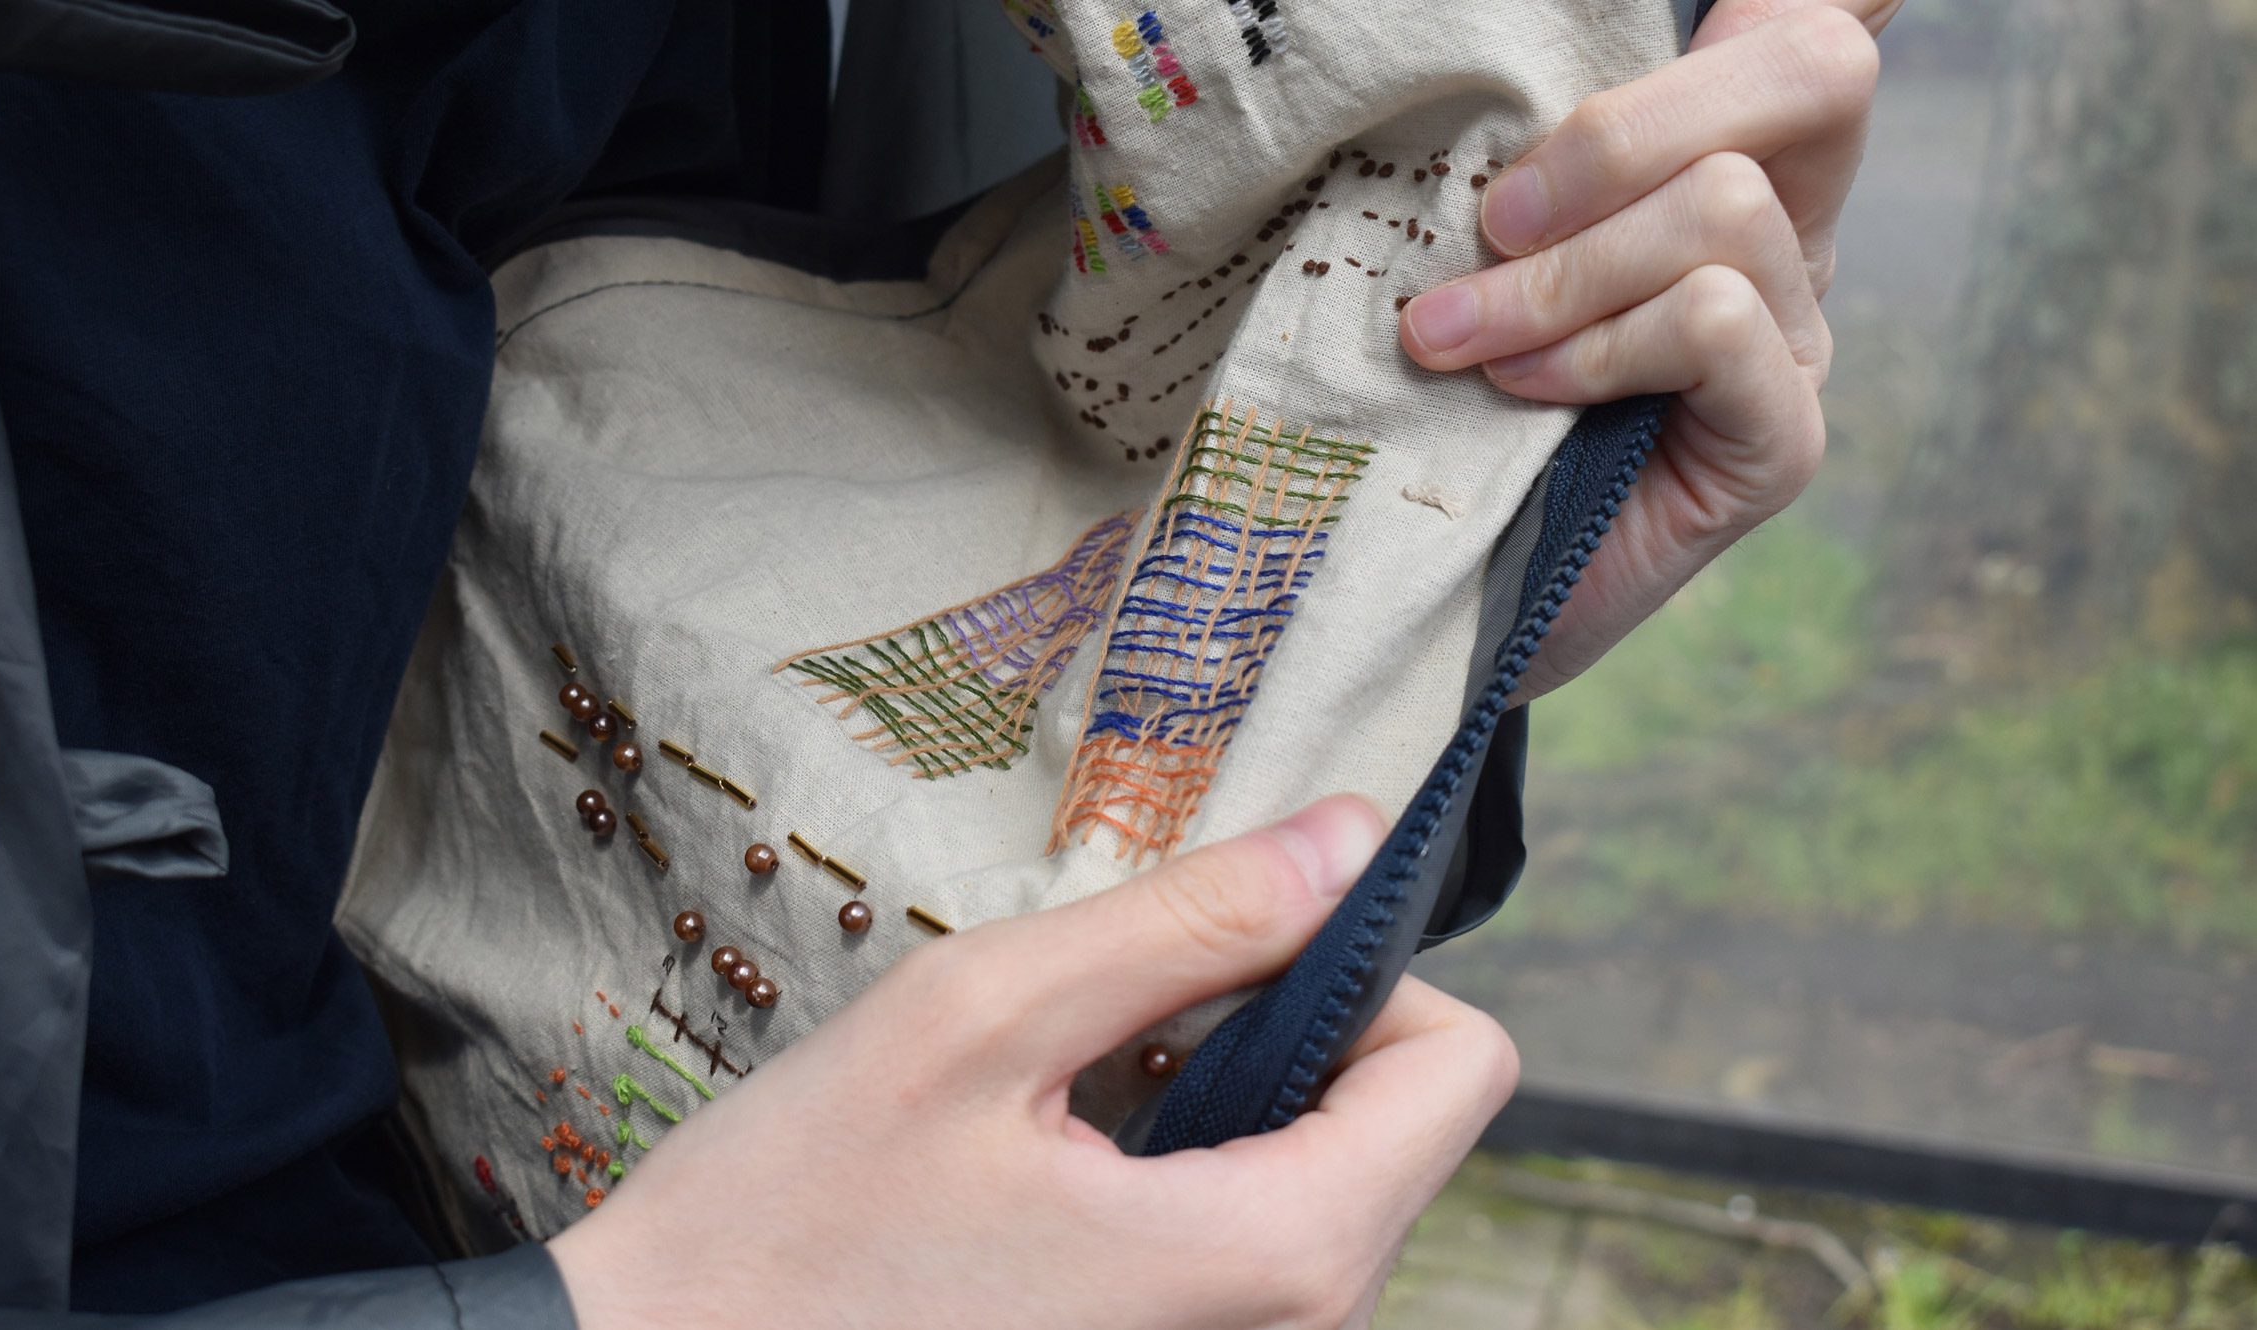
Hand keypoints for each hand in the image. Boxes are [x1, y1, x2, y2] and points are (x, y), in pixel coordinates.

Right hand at [548, 796, 1518, 1329]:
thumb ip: (1191, 920)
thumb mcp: (984, 1019)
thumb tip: (1349, 837)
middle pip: (1402, 1126)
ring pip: (1333, 1186)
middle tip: (1112, 1030)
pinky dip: (1194, 1185)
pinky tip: (1060, 1184)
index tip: (1223, 955)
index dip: (1363, 969)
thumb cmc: (796, 1217)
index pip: (1462, 1065)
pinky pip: (1261, 1254)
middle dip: (1287, 1039)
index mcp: (1277, 1255)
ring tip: (1069, 1114)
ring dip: (1231, 1112)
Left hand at [1401, 0, 1900, 698]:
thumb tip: (1486, 88)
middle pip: (1801, 72)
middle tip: (1489, 226)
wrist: (1436, 600)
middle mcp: (1787, 239)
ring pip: (1724, 208)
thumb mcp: (1466, 253)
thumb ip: (1515, 169)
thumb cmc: (1442, 405)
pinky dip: (1599, 348)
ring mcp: (1797, 342)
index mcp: (1724, 162)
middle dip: (1614, 134)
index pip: (1805, 28)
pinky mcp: (1781, 440)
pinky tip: (1523, 392)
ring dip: (1561, 273)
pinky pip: (1715, 324)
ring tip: (1459, 337)